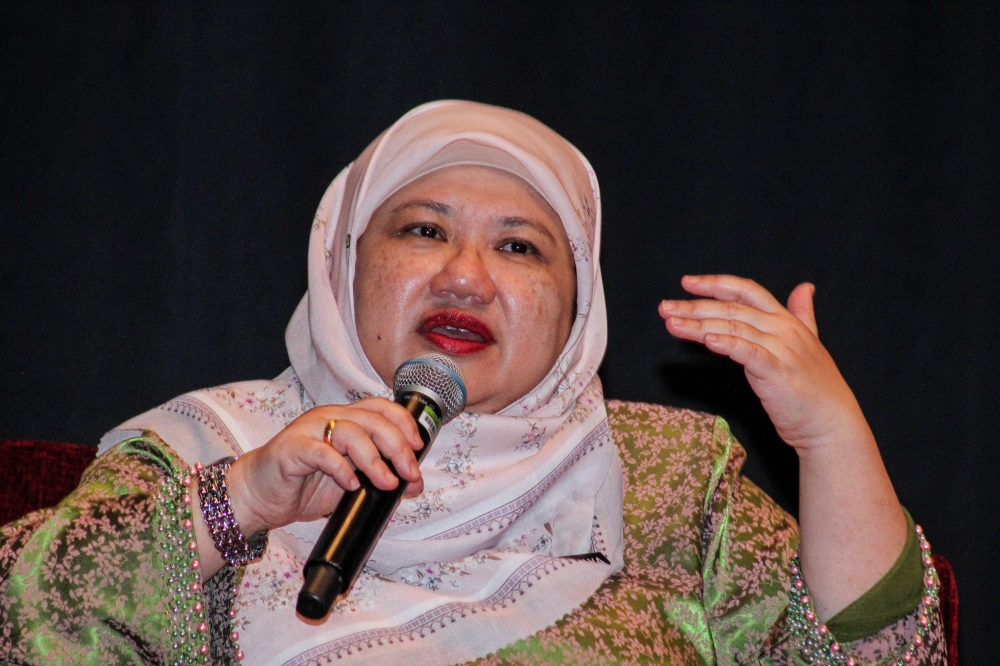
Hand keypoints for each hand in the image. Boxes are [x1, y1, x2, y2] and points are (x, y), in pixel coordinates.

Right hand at [224, 398, 424, 537]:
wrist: (259, 497)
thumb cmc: (303, 486)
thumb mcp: (351, 484)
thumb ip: (380, 480)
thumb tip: (415, 485)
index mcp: (344, 419)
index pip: (381, 408)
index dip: (404, 423)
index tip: (418, 447)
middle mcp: (328, 418)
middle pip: (372, 420)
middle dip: (397, 446)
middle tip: (409, 473)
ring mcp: (309, 430)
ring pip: (350, 432)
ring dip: (373, 459)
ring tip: (385, 482)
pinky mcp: (292, 448)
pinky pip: (321, 452)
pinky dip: (340, 468)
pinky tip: (351, 484)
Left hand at [658, 275, 869, 452]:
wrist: (832, 423)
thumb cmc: (815, 387)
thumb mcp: (810, 343)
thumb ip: (803, 314)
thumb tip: (805, 287)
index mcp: (787, 320)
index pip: (746, 291)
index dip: (715, 284)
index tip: (686, 283)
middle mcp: (783, 329)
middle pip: (732, 310)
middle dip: (694, 306)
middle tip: (665, 307)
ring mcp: (781, 350)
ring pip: (733, 329)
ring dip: (698, 325)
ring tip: (672, 323)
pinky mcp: (777, 373)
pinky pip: (748, 353)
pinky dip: (727, 344)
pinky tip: (706, 341)